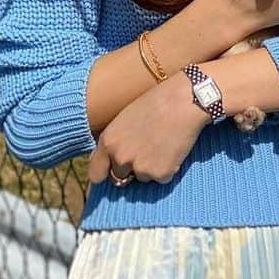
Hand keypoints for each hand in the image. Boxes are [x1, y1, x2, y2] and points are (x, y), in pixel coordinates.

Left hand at [87, 72, 210, 185]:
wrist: (184, 101)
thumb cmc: (155, 103)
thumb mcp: (124, 119)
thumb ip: (114, 141)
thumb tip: (106, 160)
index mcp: (108, 142)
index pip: (95, 174)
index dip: (103, 174)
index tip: (110, 173)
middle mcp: (120, 158)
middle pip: (119, 178)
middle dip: (130, 169)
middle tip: (146, 149)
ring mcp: (140, 168)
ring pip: (142, 178)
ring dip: (151, 167)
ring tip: (162, 144)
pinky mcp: (161, 174)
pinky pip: (162, 178)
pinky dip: (168, 168)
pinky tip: (173, 149)